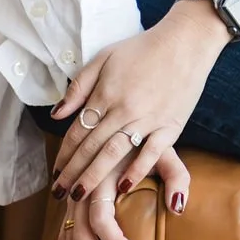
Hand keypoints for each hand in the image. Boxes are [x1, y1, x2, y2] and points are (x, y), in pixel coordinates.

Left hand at [49, 3, 228, 204]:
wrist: (184, 42)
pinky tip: (123, 188)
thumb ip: (79, 87)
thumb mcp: (104, 58)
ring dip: (95, 177)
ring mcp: (147, 118)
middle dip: (72, 173)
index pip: (77, 131)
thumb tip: (57, 114)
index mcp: (105, 93)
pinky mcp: (170, 126)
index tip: (54, 174)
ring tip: (80, 197)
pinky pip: (150, 153)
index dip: (63, 155)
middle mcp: (122, 109)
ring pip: (114, 154)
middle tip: (59, 195)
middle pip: (91, 147)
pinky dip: (136, 170)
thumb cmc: (142, 48)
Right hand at [52, 146, 188, 239]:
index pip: (100, 216)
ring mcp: (74, 203)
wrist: (122, 125)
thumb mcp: (164, 151)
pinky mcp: (72, 212)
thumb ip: (176, 175)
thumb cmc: (146, 142)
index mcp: (102, 176)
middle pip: (81, 233)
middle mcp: (83, 191)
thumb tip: (178, 206)